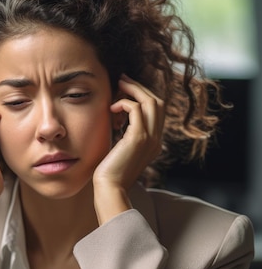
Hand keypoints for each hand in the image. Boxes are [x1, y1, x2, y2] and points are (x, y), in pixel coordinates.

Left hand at [93, 75, 164, 221]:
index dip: (144, 96)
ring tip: (118, 85)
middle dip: (140, 88)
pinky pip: (135, 109)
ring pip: (151, 102)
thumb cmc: (110, 173)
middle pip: (158, 102)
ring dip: (134, 90)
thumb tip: (118, 121)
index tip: (126, 89)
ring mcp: (150, 139)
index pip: (157, 111)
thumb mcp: (121, 151)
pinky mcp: (137, 138)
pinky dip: (123, 103)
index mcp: (154, 143)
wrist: (110, 189)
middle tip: (123, 80)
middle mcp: (156, 140)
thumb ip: (125, 136)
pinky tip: (111, 109)